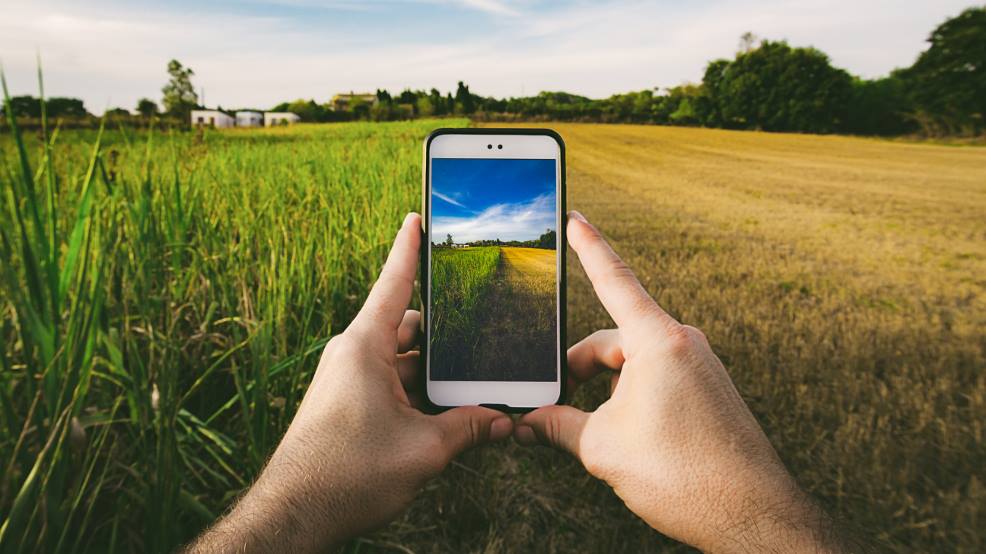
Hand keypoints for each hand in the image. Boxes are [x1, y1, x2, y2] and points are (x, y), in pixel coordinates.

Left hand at [187, 213, 512, 552]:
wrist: (296, 513)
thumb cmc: (347, 473)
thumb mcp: (423, 448)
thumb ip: (468, 427)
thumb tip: (504, 421)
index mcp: (364, 346)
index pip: (393, 284)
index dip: (409, 250)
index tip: (417, 218)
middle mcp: (353, 355)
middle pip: (408, 327)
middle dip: (445, 334)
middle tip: (482, 332)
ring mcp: (348, 380)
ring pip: (401, 360)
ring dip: (433, 371)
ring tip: (473, 384)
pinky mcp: (348, 404)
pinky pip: (390, 383)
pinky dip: (417, 391)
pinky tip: (445, 412)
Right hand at [514, 211, 841, 552]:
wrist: (753, 515)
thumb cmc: (684, 476)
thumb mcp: (602, 449)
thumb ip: (558, 426)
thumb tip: (527, 422)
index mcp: (658, 341)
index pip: (614, 280)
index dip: (588, 247)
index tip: (575, 218)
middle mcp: (684, 343)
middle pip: (612, 340)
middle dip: (579, 372)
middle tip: (552, 409)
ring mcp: (700, 366)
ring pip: (633, 365)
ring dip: (606, 393)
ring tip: (598, 439)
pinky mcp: (709, 390)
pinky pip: (657, 381)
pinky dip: (632, 401)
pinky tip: (628, 440)